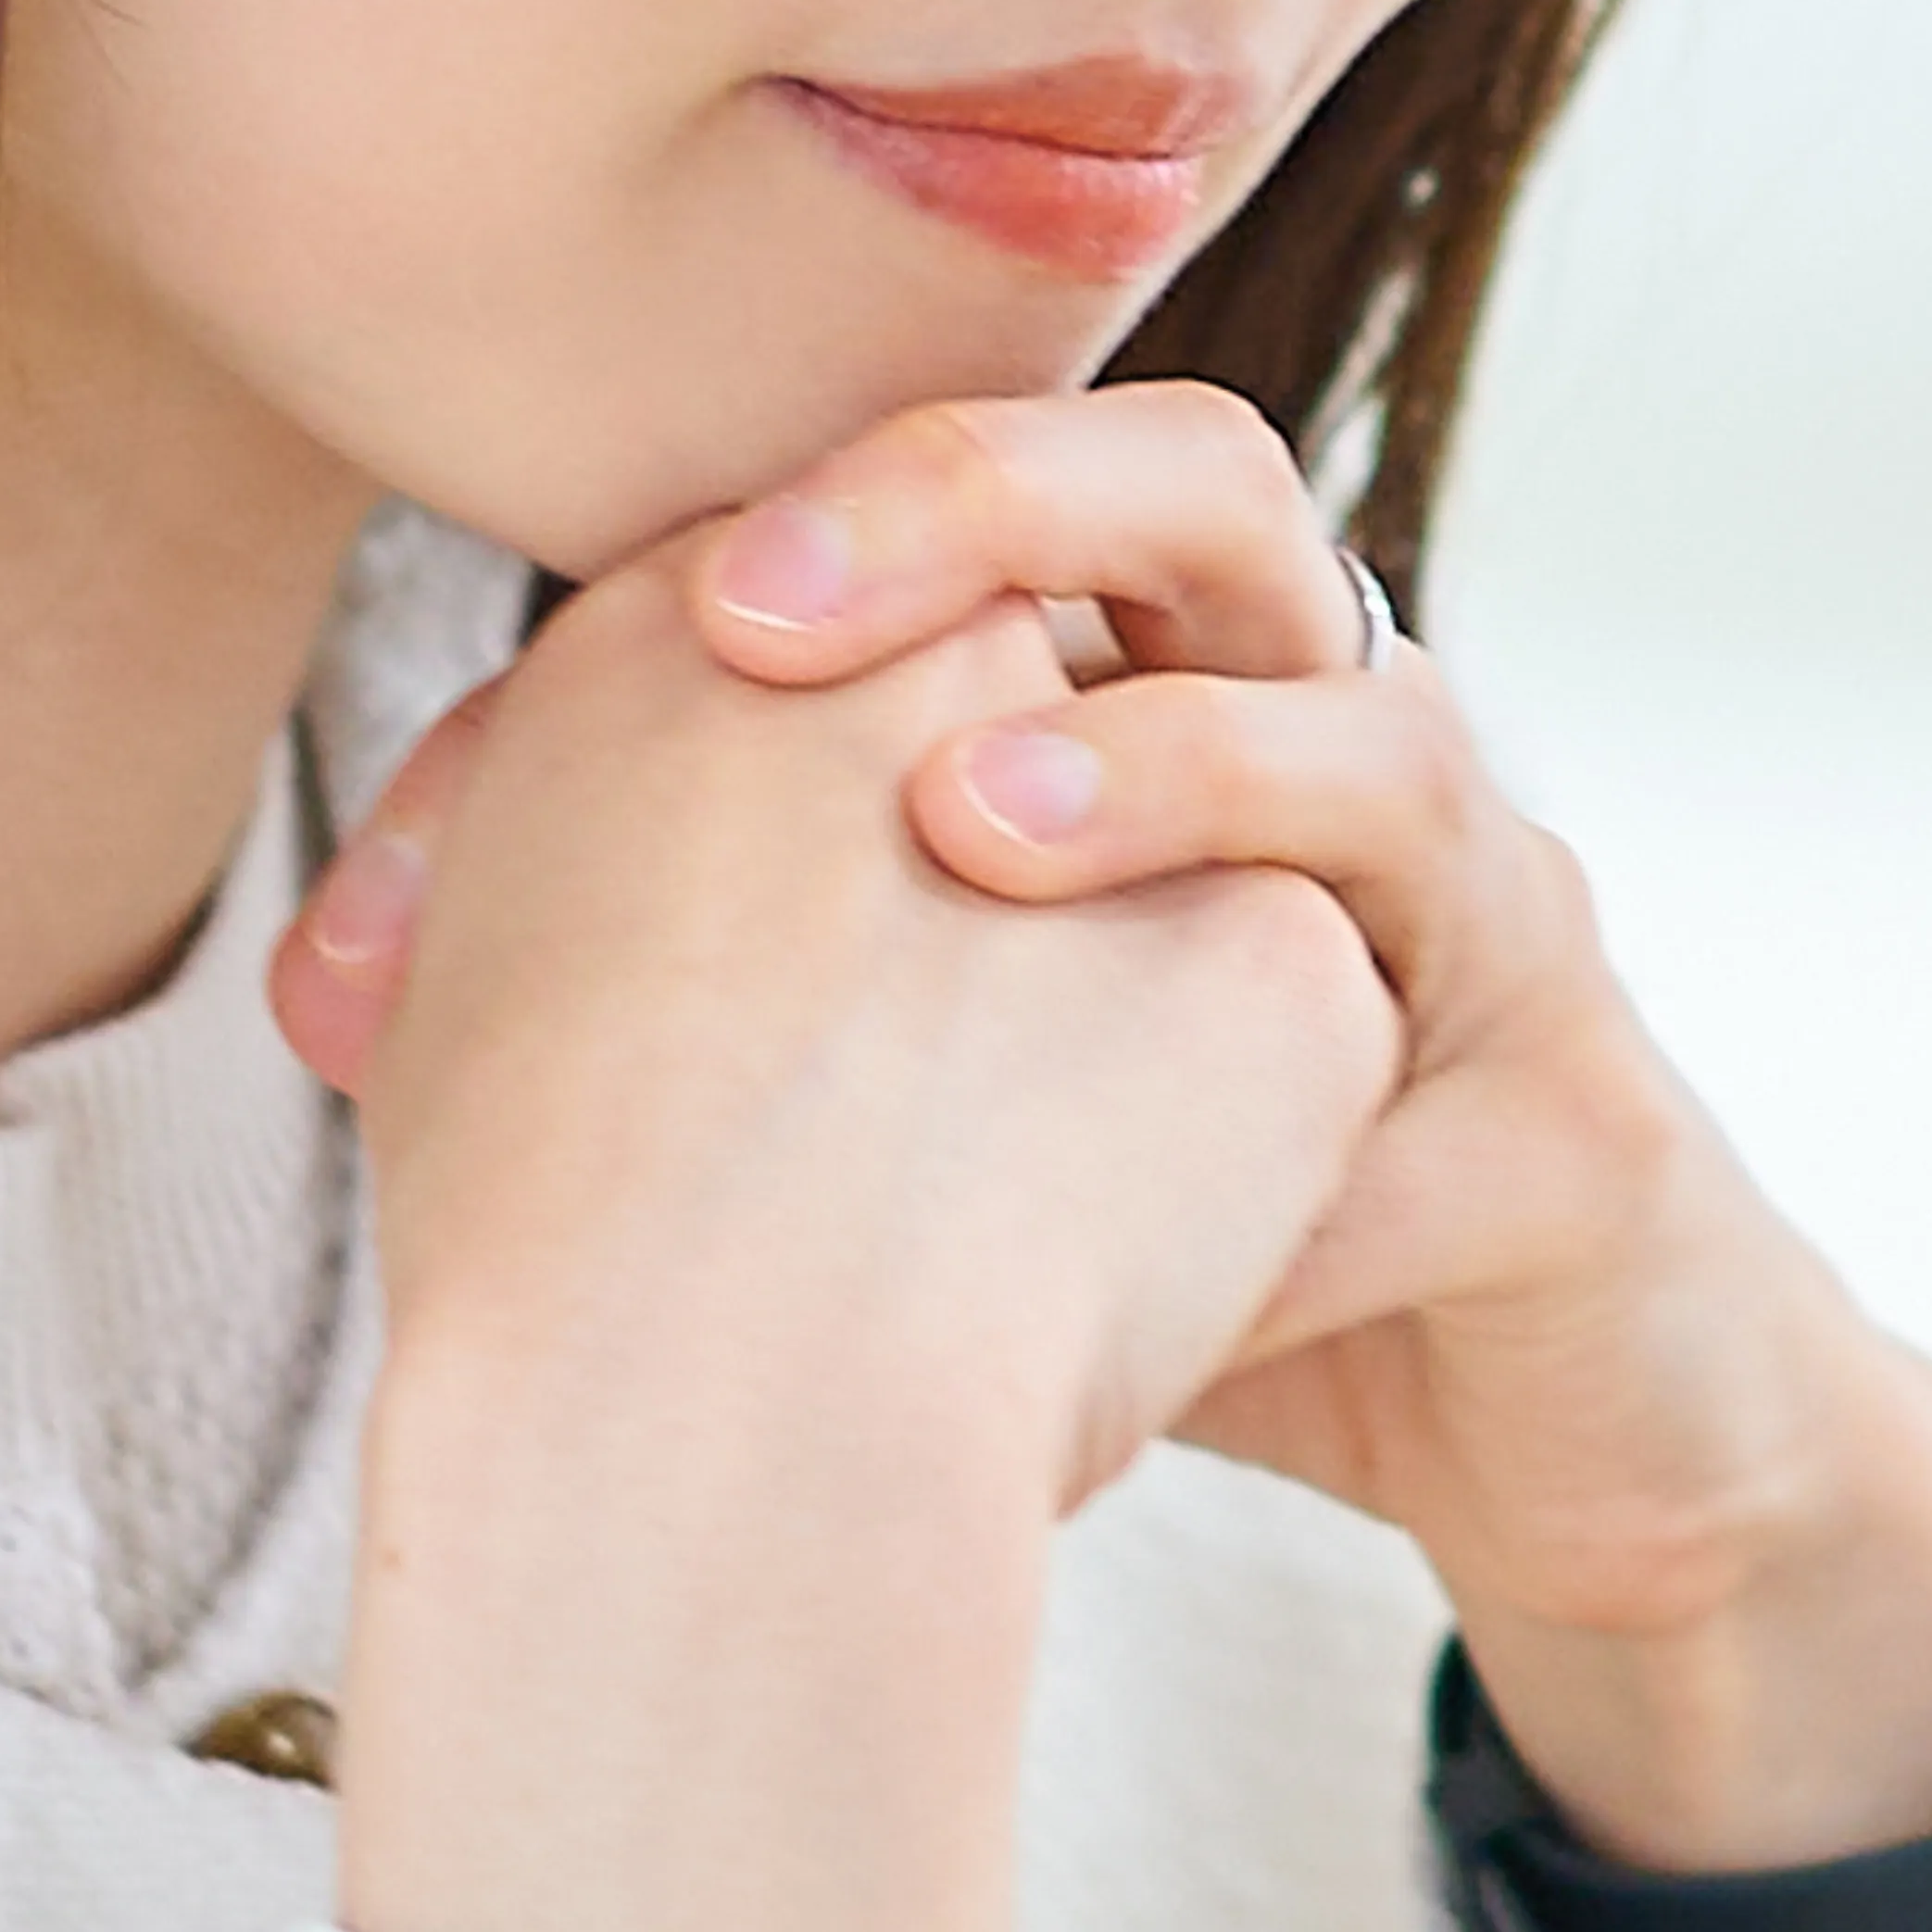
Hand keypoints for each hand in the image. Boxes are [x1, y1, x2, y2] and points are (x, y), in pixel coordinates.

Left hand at [289, 394, 1931, 1931]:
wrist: (1541, 1443)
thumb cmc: (1211, 1250)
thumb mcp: (930, 1125)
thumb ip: (691, 1020)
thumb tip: (348, 1000)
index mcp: (1170, 705)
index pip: (963, 529)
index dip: (744, 573)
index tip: (536, 678)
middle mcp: (1343, 753)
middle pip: (1205, 488)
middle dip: (977, 507)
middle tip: (757, 611)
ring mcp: (1495, 935)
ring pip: (1388, 744)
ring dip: (1177, 774)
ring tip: (978, 832)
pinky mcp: (1582, 1142)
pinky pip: (1456, 1114)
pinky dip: (1300, 1189)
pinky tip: (1160, 1274)